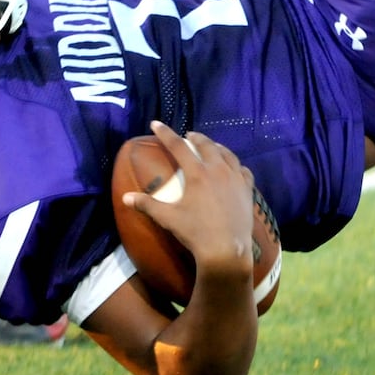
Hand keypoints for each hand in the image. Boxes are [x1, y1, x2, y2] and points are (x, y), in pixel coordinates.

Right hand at [123, 123, 254, 281]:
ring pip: (227, 154)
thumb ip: (147, 205)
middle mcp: (217, 170)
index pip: (178, 146)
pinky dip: (236, 165)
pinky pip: (243, 171)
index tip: (156, 124)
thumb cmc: (195, 233)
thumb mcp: (168, 218)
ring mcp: (235, 179)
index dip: (165, 133)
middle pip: (206, 145)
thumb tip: (126, 197)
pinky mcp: (247, 190)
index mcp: (197, 173)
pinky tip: (234, 167)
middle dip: (195, 137)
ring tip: (211, 146)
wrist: (226, 250)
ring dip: (217, 147)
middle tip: (188, 136)